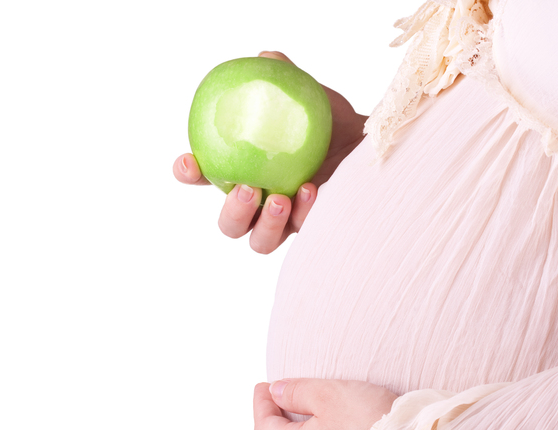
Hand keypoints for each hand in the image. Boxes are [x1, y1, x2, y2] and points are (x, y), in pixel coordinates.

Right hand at [173, 51, 367, 253]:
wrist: (369, 145)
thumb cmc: (331, 122)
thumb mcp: (308, 96)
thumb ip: (283, 79)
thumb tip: (266, 59)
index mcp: (242, 169)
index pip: (203, 175)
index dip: (188, 173)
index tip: (188, 162)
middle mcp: (259, 201)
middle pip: (229, 224)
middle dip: (232, 212)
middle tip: (247, 189)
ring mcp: (285, 222)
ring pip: (260, 242)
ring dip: (265, 225)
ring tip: (280, 199)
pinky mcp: (312, 229)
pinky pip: (301, 231)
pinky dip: (304, 212)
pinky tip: (312, 190)